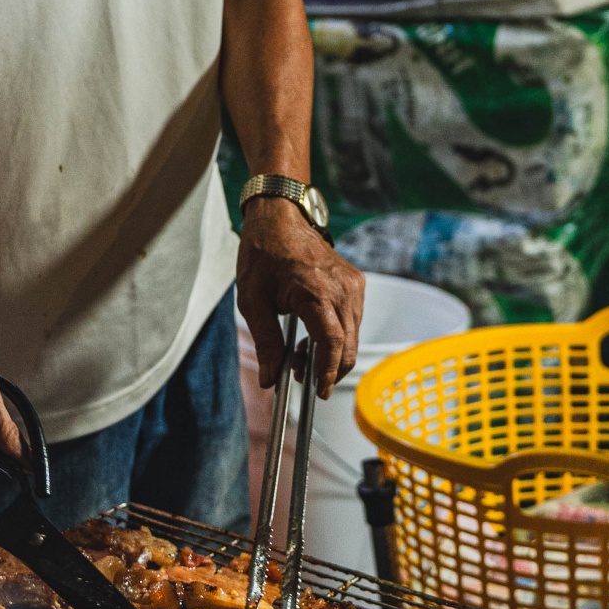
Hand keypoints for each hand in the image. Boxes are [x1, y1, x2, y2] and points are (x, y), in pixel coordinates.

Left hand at [237, 199, 364, 398]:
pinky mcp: (356, 283)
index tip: (319, 392)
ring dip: (331, 353)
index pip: (333, 342)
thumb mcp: (253, 300)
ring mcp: (353, 285)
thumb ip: (265, 342)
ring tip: (297, 353)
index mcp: (316, 291)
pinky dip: (337, 336)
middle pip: (348, 345)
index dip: (328, 372)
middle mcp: (342, 288)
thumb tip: (271, 380)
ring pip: (353, 336)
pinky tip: (311, 335)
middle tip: (298, 377)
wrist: (280, 217)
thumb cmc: (263, 253)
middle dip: (328, 369)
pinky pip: (353, 320)